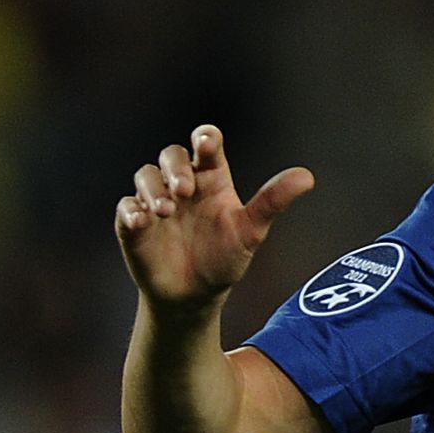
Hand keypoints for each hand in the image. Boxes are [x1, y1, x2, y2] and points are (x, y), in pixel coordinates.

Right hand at [115, 124, 314, 313]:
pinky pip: (125, 208)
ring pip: (145, 176)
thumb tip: (308, 176)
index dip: (205, 138)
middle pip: (171, 155)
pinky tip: (141, 221)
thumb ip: (273, 201)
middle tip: (185, 189)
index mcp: (211, 178)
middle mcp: (182, 184)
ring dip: (152, 187)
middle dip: (175, 167)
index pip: (206, 143)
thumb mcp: (252, 230)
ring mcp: (155, 201)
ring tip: (164, 210)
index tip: (206, 145)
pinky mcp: (133, 224)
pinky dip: (131, 211)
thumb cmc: (225, 257)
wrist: (196, 295)